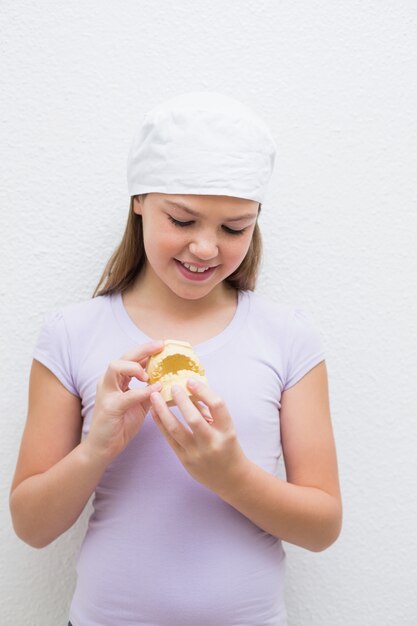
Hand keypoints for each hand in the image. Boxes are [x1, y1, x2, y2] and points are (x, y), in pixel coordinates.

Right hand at [85, 341, 163, 463]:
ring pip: (115, 368)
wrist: (103, 448)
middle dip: (143, 349)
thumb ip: (149, 391)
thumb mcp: (139, 404)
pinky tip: (156, 389)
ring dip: (135, 366)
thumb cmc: (120, 425)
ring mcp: (106, 393)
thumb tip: (167, 381)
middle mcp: (108, 382)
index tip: (163, 345)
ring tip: (150, 374)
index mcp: (116, 380)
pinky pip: (126, 395)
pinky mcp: (109, 408)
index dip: (146, 350)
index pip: (131, 358)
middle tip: (160, 346)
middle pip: (123, 357)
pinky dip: (142, 391)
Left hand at [150, 378, 249, 494]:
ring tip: (154, 397)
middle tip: (172, 386)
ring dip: (163, 411)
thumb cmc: (228, 447)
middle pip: (194, 418)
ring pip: (176, 429)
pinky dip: (160, 423)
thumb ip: (209, 411)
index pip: (217, 406)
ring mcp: (197, 453)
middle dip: (181, 400)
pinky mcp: (185, 460)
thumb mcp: (225, 428)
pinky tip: (154, 411)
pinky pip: (169, 439)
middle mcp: (212, 442)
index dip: (203, 391)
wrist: (231, 478)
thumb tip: (190, 390)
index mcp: (227, 431)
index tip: (191, 381)